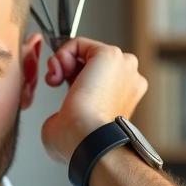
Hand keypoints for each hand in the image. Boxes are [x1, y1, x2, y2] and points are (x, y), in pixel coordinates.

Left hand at [40, 37, 147, 163]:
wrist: (86, 138)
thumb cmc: (78, 141)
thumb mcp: (70, 129)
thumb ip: (68, 118)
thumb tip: (59, 120)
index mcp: (122, 98)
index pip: (95, 78)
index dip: (72, 80)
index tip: (59, 91)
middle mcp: (128, 80)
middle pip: (93, 63)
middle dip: (69, 69)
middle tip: (56, 83)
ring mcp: (123, 66)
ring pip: (87, 51)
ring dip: (64, 61)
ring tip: (56, 79)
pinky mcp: (110, 55)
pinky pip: (80, 43)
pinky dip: (63, 53)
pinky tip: (58, 71)